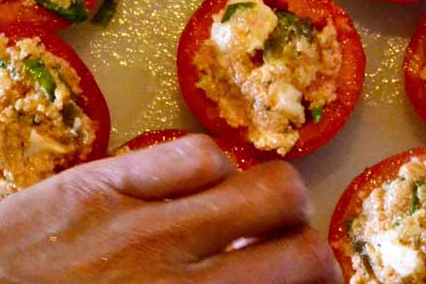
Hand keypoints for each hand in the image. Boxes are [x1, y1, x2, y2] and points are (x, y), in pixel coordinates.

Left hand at [0, 134, 339, 283]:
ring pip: (273, 190)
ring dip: (282, 204)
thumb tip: (232, 281)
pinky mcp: (106, 183)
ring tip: (263, 213)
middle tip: (302, 265)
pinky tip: (201, 184)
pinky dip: (215, 167)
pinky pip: (197, 155)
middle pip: (308, 258)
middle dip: (319, 262)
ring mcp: (148, 230)